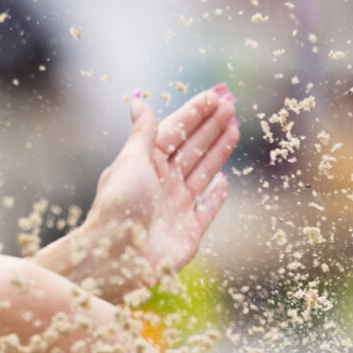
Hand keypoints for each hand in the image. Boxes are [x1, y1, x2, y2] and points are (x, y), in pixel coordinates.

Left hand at [36, 85, 239, 302]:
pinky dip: (216, 196)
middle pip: (192, 149)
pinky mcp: (189, 232)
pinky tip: (225, 180)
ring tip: (235, 129)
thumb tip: (138, 100)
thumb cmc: (119, 207)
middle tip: (232, 105)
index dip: (194, 113)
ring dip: (218, 151)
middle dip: (211, 127)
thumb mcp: (131, 162)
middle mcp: (161, 184)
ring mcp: (176, 208)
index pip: (174, 131)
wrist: (117, 258)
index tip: (216, 94)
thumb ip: (142, 133)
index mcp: (145, 165)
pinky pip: (207, 209)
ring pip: (203, 172)